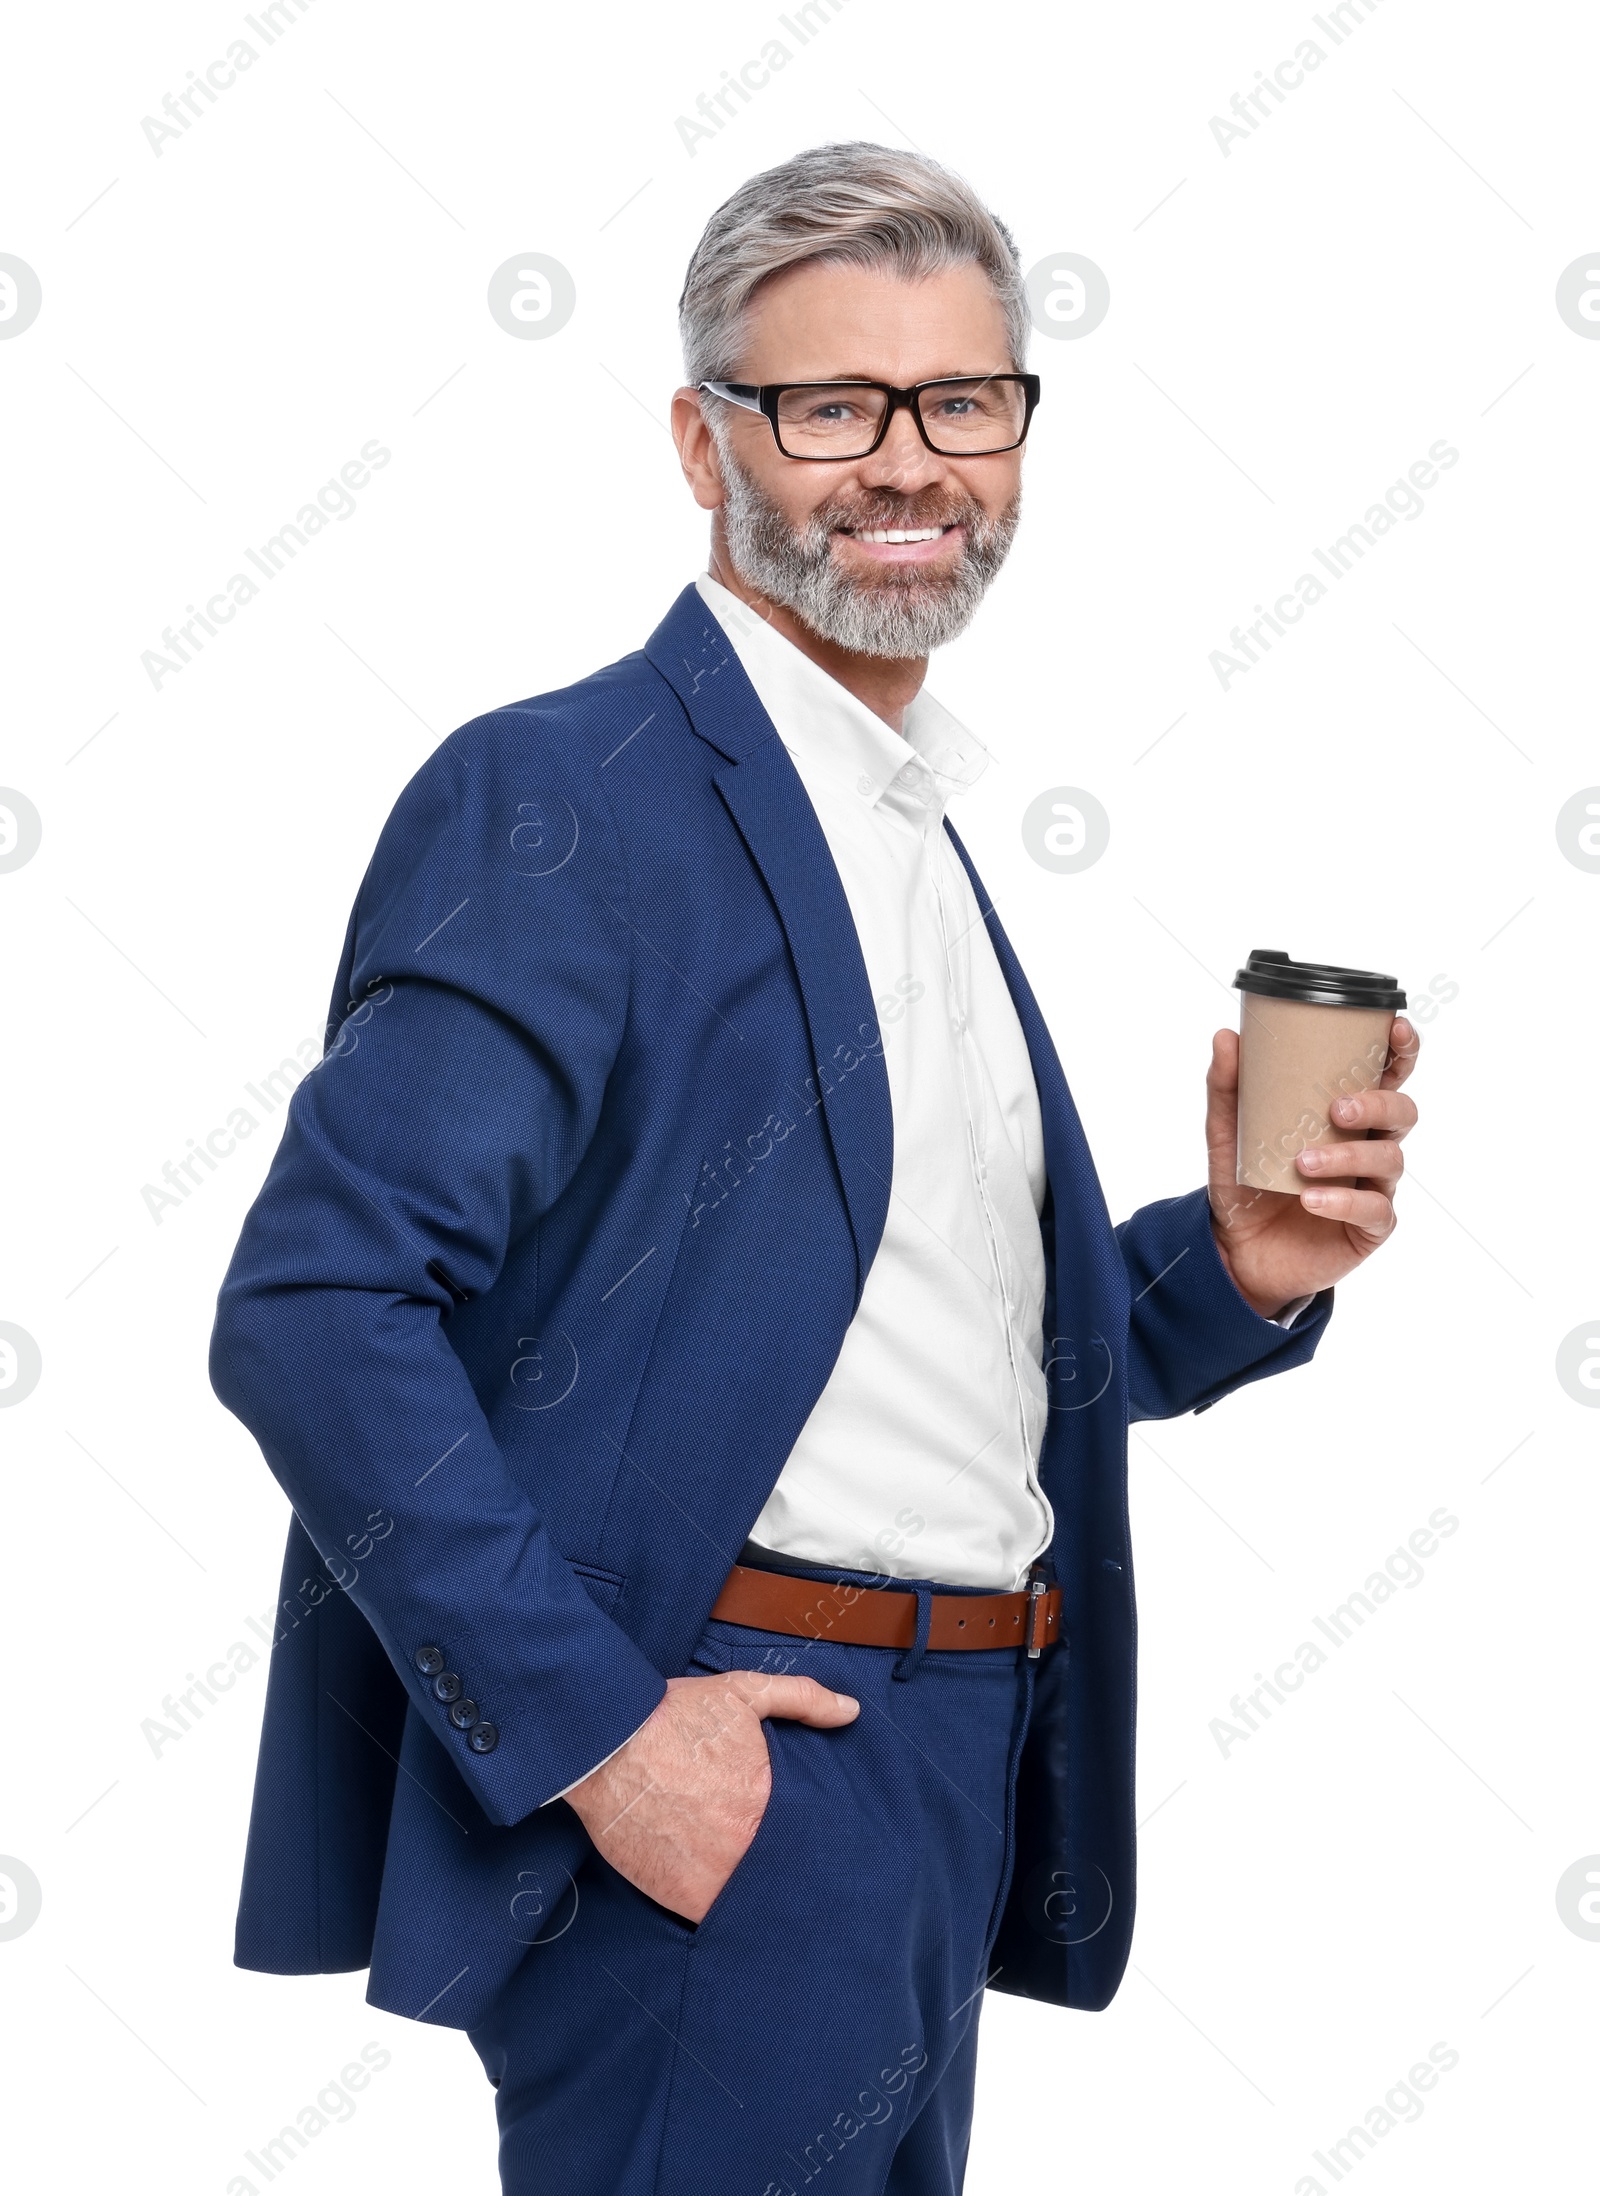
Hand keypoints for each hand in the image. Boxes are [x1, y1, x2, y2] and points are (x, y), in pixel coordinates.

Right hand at [562, 1668, 858, 1923]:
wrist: (606, 1747)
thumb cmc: (674, 1717)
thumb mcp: (744, 1693)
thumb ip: (802, 1699)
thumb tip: (850, 1710)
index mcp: (772, 1800)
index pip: (813, 1834)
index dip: (816, 1840)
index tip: (819, 1843)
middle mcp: (749, 1845)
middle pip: (786, 1870)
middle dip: (791, 1870)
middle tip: (792, 1869)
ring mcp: (717, 1877)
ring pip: (755, 1900)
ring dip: (759, 1896)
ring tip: (763, 1890)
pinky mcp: (683, 1898)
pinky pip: (717, 1917)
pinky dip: (723, 1911)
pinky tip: (725, 1899)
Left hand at [1205, 1016, 1419, 1317]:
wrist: (1235, 1250)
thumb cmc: (1244, 1183)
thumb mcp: (1228, 1133)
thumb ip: (1228, 1088)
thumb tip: (1226, 1036)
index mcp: (1345, 1115)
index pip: (1387, 1075)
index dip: (1401, 1051)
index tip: (1395, 1030)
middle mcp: (1367, 1145)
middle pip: (1402, 1112)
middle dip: (1377, 1104)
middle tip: (1335, 1109)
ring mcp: (1373, 1186)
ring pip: (1390, 1159)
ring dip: (1348, 1156)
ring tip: (1303, 1162)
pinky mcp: (1369, 1228)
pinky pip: (1374, 1210)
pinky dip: (1343, 1201)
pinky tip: (1311, 1200)